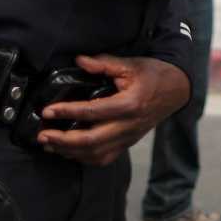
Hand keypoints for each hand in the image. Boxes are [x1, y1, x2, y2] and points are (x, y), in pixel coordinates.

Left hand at [36, 54, 191, 165]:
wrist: (177, 90)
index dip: (68, 112)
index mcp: (130, 104)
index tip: (48, 111)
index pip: (93, 112)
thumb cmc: (154, 75)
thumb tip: (79, 61)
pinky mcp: (128, 143)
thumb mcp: (130, 64)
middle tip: (43, 135)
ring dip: (70, 152)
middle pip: (92, 141)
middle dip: (63, 140)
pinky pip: (105, 158)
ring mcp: (129, 137)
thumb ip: (103, 63)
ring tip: (49, 145)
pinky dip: (84, 158)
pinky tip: (69, 152)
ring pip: (96, 154)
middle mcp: (129, 125)